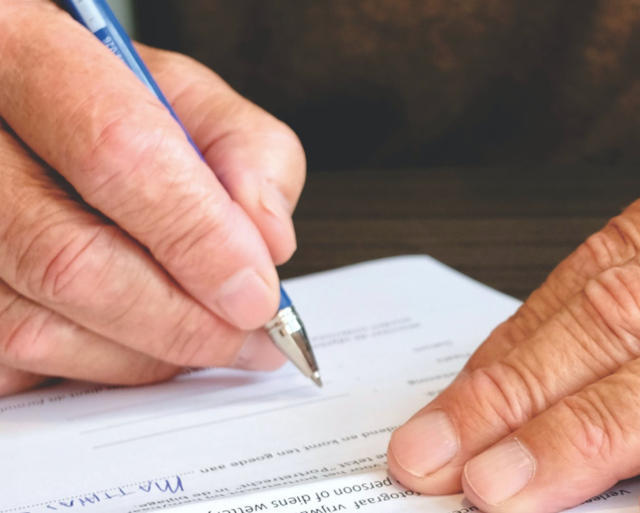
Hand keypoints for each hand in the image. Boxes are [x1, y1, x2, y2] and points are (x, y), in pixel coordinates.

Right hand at [0, 1, 304, 393]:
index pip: (116, 152)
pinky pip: (15, 363)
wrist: (20, 116)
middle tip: (246, 336)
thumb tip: (268, 242)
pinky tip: (134, 337)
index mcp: (25, 55)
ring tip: (202, 337)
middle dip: (181, 320)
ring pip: (34, 327)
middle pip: (70, 260)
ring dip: (143, 355)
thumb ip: (248, 154)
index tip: (256, 292)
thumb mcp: (188, 97)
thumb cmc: (104, 103)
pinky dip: (93, 366)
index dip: (199, 237)